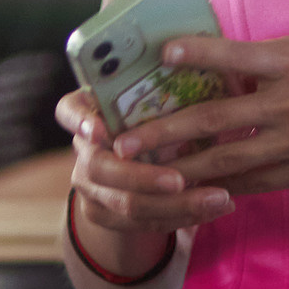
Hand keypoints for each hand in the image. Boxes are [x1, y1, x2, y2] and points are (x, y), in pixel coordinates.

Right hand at [58, 86, 232, 239]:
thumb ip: (163, 89)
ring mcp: (90, 186)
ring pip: (128, 203)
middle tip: (180, 180)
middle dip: (143, 177)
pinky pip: (144, 223)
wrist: (132, 164)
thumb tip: (207, 65)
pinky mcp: (105, 215)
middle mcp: (83, 149)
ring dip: (177, 204)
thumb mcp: (152, 98)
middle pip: (101, 168)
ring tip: (219, 198)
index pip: (69, 111)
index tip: (99, 129)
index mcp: (89, 110)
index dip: (81, 121)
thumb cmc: (154, 115)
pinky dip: (183, 216)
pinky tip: (216, 207)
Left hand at [110, 0, 288, 196]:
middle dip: (164, 132)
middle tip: (122, 139)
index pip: (235, 56)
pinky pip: (259, 182)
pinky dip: (225, 187)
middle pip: (216, 120)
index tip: (161, 54)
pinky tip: (196, 190)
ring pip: (229, 160)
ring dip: (183, 167)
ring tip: (143, 172)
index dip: (194, 54)